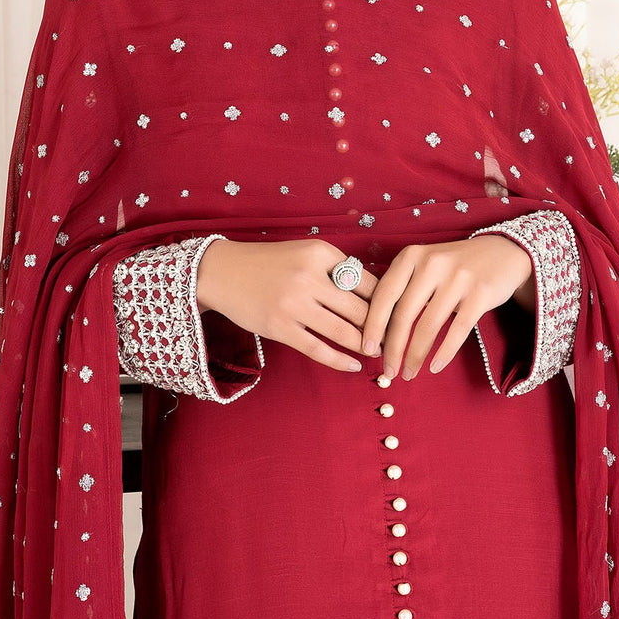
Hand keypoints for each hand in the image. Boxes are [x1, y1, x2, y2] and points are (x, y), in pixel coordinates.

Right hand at [195, 237, 380, 373]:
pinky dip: (340, 361)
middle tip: (393, 340)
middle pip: (360, 309)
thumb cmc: (271, 263)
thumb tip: (378, 294)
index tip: (395, 315)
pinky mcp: (280, 328)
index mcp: (321, 253)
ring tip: (377, 353)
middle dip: (380, 329)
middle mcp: (309, 277)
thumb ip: (337, 269)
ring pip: (344, 332)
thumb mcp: (306, 252)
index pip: (367, 282)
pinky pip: (318, 349)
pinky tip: (353, 365)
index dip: (386, 302)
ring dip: (365, 346)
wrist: (222, 272)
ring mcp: (294, 304)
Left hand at [358, 235, 533, 379]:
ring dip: (416, 355)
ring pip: (429, 325)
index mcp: (412, 255)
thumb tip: (377, 330)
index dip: (373, 325)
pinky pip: (457, 329)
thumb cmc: (454, 265)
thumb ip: (403, 287)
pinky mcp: (480, 293)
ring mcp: (458, 278)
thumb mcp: (425, 265)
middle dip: (393, 348)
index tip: (366, 349)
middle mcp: (433, 263)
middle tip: (388, 370)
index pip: (385, 294)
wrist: (502, 252)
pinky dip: (444, 352)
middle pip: (404, 314)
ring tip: (409, 373)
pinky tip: (434, 367)